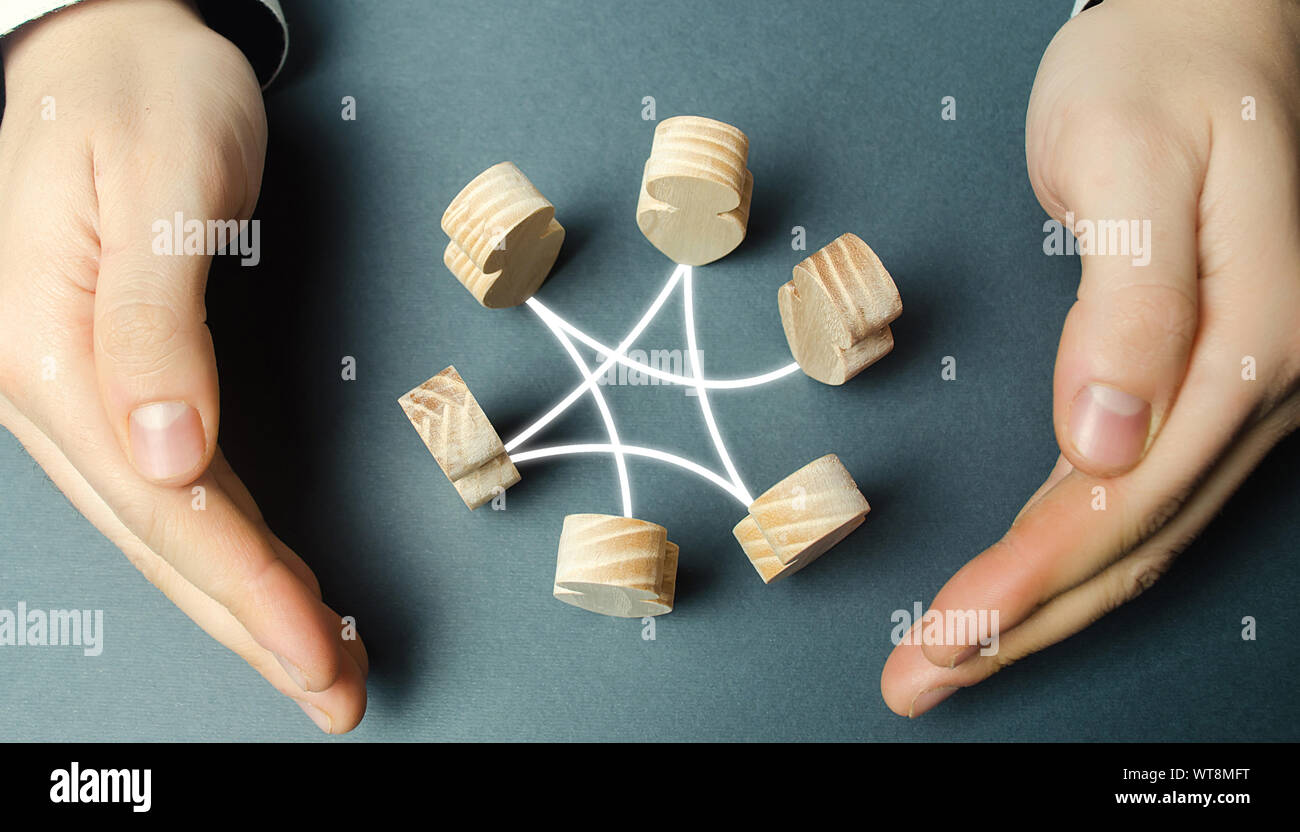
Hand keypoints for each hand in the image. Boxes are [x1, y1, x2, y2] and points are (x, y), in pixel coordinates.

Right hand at [0, 0, 366, 731]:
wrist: (104, 44)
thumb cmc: (139, 90)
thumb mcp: (161, 182)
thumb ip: (154, 324)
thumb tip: (165, 457)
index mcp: (54, 349)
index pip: (169, 506)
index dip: (248, 587)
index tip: (318, 646)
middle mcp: (50, 389)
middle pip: (164, 539)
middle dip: (252, 625)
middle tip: (334, 688)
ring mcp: (70, 392)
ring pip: (164, 528)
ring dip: (239, 601)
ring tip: (313, 657)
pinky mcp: (104, 382)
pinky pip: (167, 487)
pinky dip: (222, 545)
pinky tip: (260, 577)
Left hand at [882, 0, 1299, 716]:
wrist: (1208, 25)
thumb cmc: (1162, 73)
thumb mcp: (1132, 161)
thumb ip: (1130, 301)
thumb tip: (1103, 438)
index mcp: (1254, 337)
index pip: (1123, 498)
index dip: (1029, 579)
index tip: (947, 634)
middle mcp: (1260, 382)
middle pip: (1132, 542)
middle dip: (1019, 624)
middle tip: (920, 679)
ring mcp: (1239, 388)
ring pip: (1139, 535)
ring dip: (1042, 608)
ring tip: (952, 658)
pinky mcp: (1202, 379)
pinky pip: (1138, 493)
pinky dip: (1071, 554)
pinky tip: (1019, 585)